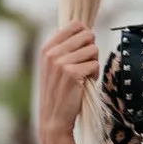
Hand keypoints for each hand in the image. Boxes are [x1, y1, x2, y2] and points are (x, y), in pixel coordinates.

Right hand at [36, 21, 99, 143]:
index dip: (85, 35)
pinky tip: (86, 83)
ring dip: (93, 63)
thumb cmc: (59, 92)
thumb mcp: (53, 66)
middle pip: (87, 35)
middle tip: (85, 65)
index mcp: (47, 47)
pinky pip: (95, 64)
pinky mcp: (72, 73)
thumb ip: (64, 48)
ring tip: (84, 76)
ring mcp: (61, 62)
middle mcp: (52, 52)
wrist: (54, 119)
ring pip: (93, 50)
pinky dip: (95, 74)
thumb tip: (85, 29)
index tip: (83, 49)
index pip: (75, 24)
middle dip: (91, 50)